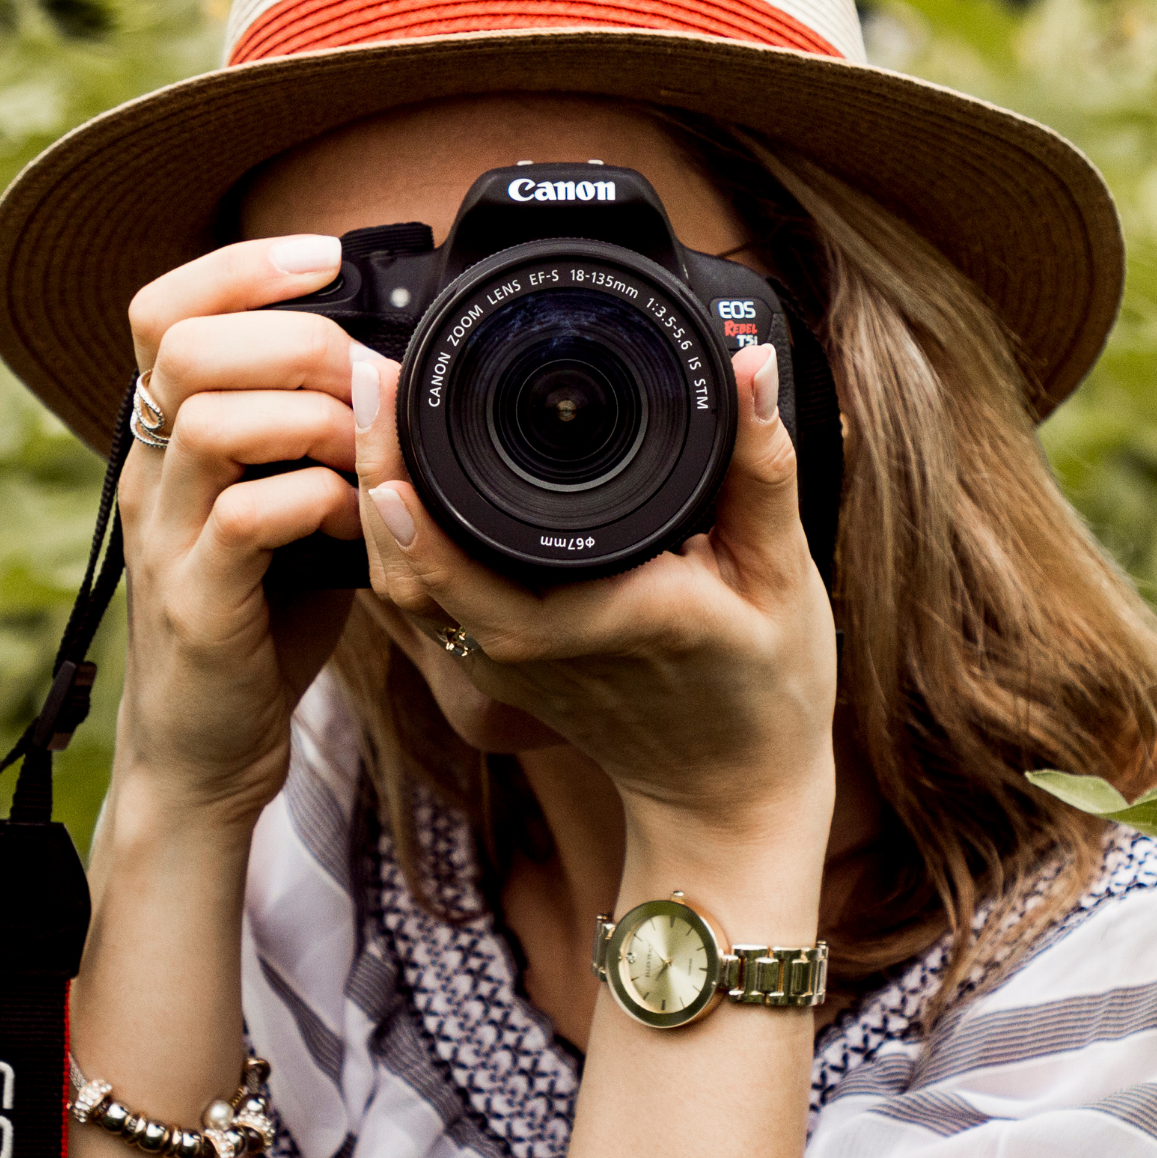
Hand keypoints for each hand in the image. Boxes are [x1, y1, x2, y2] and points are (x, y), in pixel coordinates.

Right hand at [107, 234, 359, 835]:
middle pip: (184, 346)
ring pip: (210, 421)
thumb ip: (317, 438)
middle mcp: (149, 474)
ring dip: (311, 420)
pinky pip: (246, 518)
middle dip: (294, 340)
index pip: (162, 310)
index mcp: (165, 438)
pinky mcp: (196, 603)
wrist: (205, 748)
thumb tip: (397, 371)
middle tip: (363, 379)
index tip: (324, 255)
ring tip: (364, 453)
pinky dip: (317, 502)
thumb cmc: (259, 617)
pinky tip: (354, 523)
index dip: (239, 266)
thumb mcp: (285, 504)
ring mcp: (164, 537)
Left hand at [351, 344, 837, 887]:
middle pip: (412, 568)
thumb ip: (762, 467)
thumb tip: (749, 365)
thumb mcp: (784, 575)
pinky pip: (423, 604)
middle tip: (371, 375)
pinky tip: (395, 472)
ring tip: (374, 406)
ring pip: (403, 588)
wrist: (730, 793)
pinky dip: (397, 539)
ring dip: (374, 499)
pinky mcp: (496, 669)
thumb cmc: (768, 689)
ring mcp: (506, 667)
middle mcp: (537, 650)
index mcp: (607, 619)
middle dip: (375, 467)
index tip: (395, 403)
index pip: (478, 568)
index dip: (417, 499)